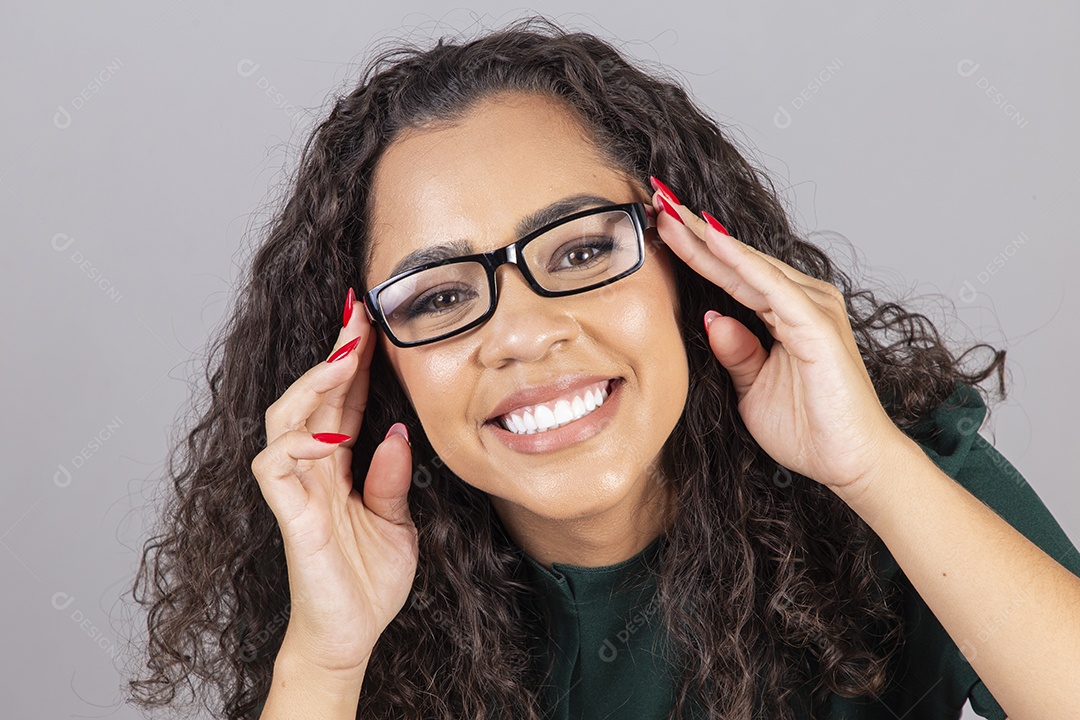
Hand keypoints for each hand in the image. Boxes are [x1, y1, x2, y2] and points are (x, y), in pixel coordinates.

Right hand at [250, 289, 417, 675]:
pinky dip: (295, 443)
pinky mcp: (290, 516)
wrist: (352, 635)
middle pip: (311, 398)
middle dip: (334, 355)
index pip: (340, 402)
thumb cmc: (368, 580)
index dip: (353, 364)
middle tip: (357, 318)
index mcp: (338, 467)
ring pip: (283, 420)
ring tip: (344, 357)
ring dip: (313, 385)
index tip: (371, 325)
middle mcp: (312, 471)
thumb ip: (392, 476)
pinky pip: (274, 467)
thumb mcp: (397, 519)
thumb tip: (396, 432)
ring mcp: (297, 490)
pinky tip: (328, 432)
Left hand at [650, 181, 909, 492]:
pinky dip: (739, 262)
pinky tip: (711, 241)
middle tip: (657, 198)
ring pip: (748, 264)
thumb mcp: (753, 387)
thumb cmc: (809, 428)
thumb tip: (712, 317)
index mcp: (786, 312)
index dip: (694, 248)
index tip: (658, 224)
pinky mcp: (816, 325)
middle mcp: (802, 300)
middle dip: (694, 230)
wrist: (851, 464)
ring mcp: (812, 308)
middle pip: (736, 259)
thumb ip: (736, 351)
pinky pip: (770, 286)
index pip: (730, 273)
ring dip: (708, 237)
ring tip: (670, 210)